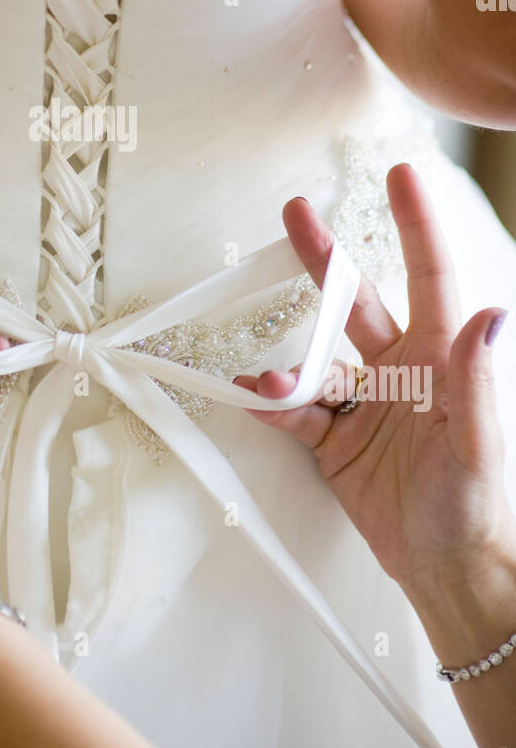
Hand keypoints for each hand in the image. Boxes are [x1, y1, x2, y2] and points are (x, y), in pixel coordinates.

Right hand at [235, 163, 515, 592]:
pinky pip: (297, 410)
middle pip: (356, 302)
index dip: (417, 225)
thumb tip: (488, 318)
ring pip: (316, 361)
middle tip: (296, 215)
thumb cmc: (474, 508)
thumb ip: (474, 381)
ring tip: (272, 386)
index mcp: (441, 359)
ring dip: (290, 367)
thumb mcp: (478, 444)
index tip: (402, 176)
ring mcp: (367, 403)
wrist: (446, 571)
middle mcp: (402, 371)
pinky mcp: (337, 440)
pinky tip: (259, 401)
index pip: (430, 277)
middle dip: (326, 259)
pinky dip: (275, 405)